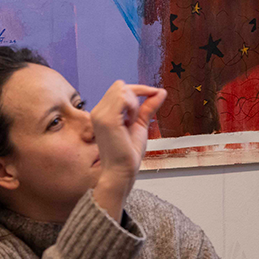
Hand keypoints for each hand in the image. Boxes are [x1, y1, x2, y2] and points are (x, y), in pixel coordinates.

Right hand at [90, 80, 167, 215]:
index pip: (119, 88)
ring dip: (134, 103)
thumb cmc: (128, 153)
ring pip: (122, 89)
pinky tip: (131, 121)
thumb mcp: (140, 124)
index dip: (139, 89)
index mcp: (103, 113)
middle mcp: (98, 111)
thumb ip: (148, 107)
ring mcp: (100, 115)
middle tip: (139, 116)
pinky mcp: (106, 120)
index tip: (154, 94)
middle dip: (136, 94)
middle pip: (120, 86)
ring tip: (133, 121)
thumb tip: (161, 91)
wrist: (122, 172)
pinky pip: (123, 98)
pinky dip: (132, 106)